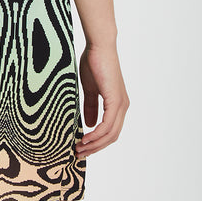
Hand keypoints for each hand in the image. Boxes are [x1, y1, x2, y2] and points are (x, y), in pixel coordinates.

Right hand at [75, 43, 129, 159]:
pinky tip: (85, 138)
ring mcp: (121, 104)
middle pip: (112, 136)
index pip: (110, 131)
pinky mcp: (116, 101)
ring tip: (79, 148)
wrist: (99, 47)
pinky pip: (107, 125)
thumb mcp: (89, 89)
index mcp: (117, 104)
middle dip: (95, 148)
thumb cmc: (94, 62)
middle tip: (79, 153)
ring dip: (94, 144)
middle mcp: (122, 106)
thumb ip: (90, 106)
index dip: (97, 142)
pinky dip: (96, 134)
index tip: (81, 147)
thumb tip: (88, 124)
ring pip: (110, 134)